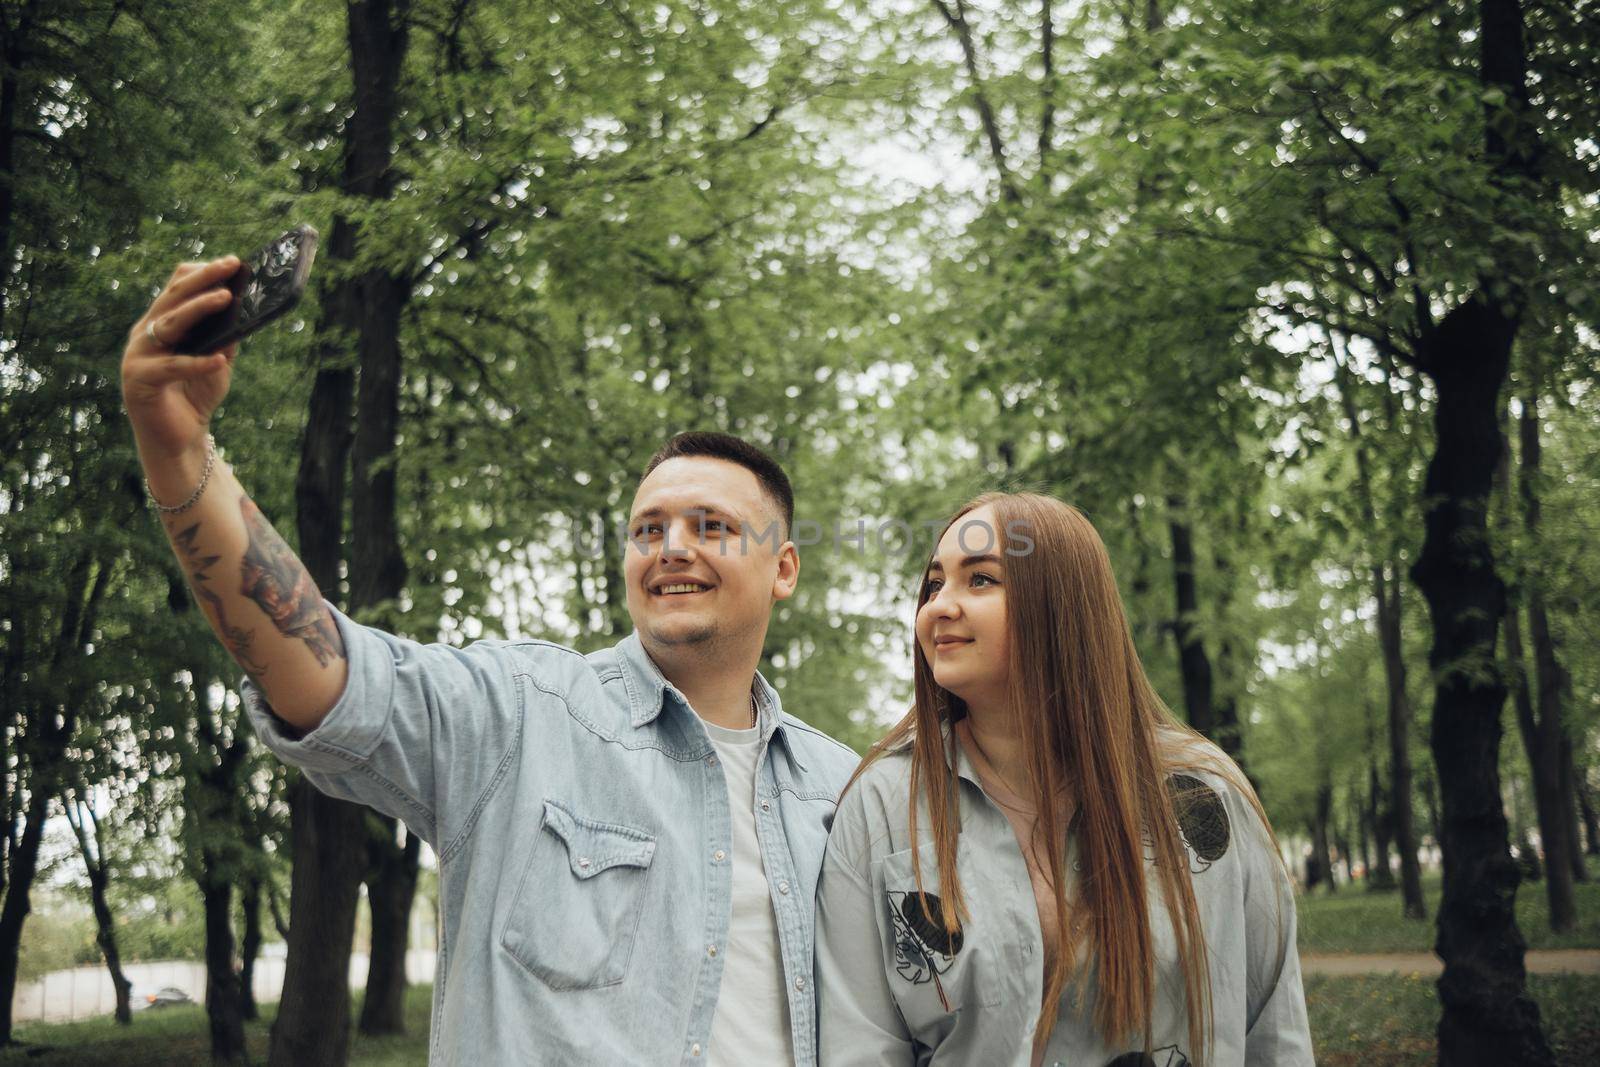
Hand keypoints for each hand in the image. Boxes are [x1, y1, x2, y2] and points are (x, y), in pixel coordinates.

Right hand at [122, 256, 241, 460]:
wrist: (178, 439)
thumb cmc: (196, 395)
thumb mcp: (218, 361)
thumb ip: (226, 337)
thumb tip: (247, 308)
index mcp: (161, 323)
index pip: (176, 286)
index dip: (203, 272)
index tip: (233, 263)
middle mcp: (146, 333)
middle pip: (174, 296)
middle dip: (204, 279)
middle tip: (231, 265)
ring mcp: (138, 355)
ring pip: (170, 324)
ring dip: (199, 309)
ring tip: (226, 298)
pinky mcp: (139, 381)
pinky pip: (172, 367)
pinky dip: (197, 363)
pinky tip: (219, 360)